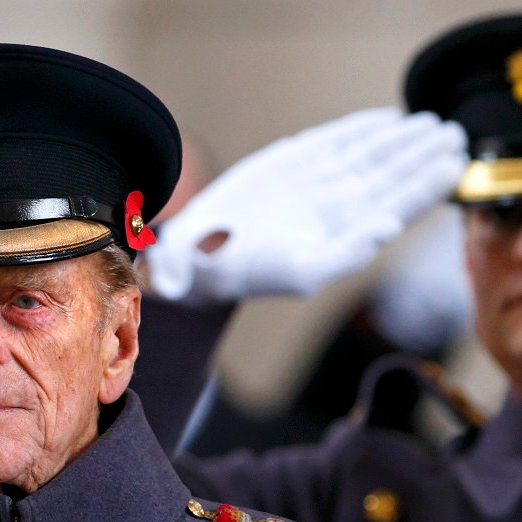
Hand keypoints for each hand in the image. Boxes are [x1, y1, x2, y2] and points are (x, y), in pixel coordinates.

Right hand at [144, 108, 468, 302]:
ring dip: (401, 138)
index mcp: (345, 234)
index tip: (452, 164)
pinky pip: (334, 140)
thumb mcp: (301, 271)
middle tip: (450, 135)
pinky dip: (361, 127)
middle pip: (391, 176)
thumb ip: (348, 253)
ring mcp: (314, 183)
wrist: (199, 257)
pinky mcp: (290, 163)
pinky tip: (386, 118)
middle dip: (422, 155)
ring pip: (369, 155)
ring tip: (429, 123)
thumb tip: (388, 228)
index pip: (398, 206)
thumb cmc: (248, 274)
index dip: (427, 185)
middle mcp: (334, 208)